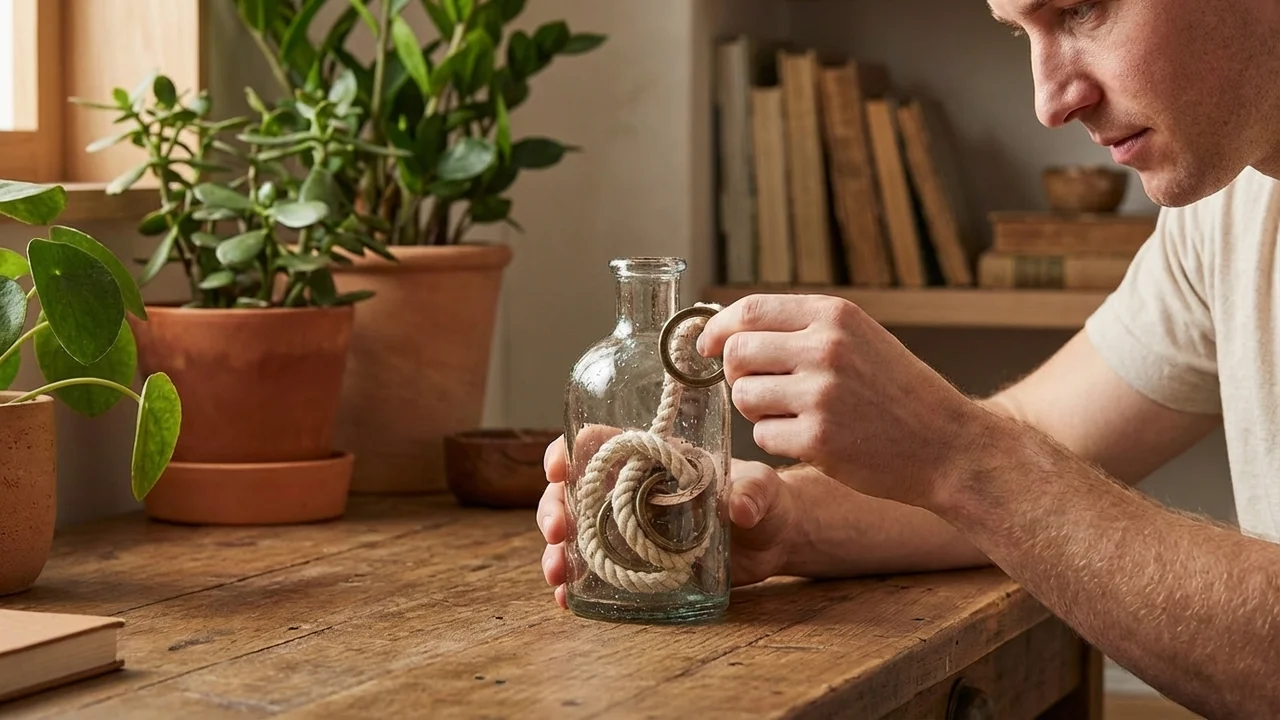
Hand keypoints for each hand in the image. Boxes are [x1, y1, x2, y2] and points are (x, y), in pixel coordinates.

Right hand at [537, 429, 796, 608]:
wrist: (770, 539)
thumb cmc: (762, 498)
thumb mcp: (761, 488)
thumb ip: (752, 492)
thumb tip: (741, 509)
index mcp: (652, 458)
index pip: (598, 444)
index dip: (570, 450)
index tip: (558, 468)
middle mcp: (631, 491)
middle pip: (575, 490)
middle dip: (555, 507)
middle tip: (556, 531)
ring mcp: (630, 529)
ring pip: (577, 532)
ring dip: (558, 550)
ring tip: (558, 574)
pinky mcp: (637, 564)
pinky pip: (596, 570)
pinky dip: (577, 584)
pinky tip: (567, 598)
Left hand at [697, 294, 994, 507]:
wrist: (949, 445)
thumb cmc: (899, 394)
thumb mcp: (860, 339)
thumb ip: (802, 329)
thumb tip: (728, 329)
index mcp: (835, 315)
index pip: (748, 310)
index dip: (717, 329)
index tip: (706, 346)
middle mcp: (826, 347)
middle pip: (736, 353)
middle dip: (736, 375)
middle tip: (762, 389)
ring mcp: (821, 393)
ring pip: (743, 396)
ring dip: (756, 411)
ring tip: (794, 415)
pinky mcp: (818, 438)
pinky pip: (762, 436)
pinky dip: (778, 441)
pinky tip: (812, 440)